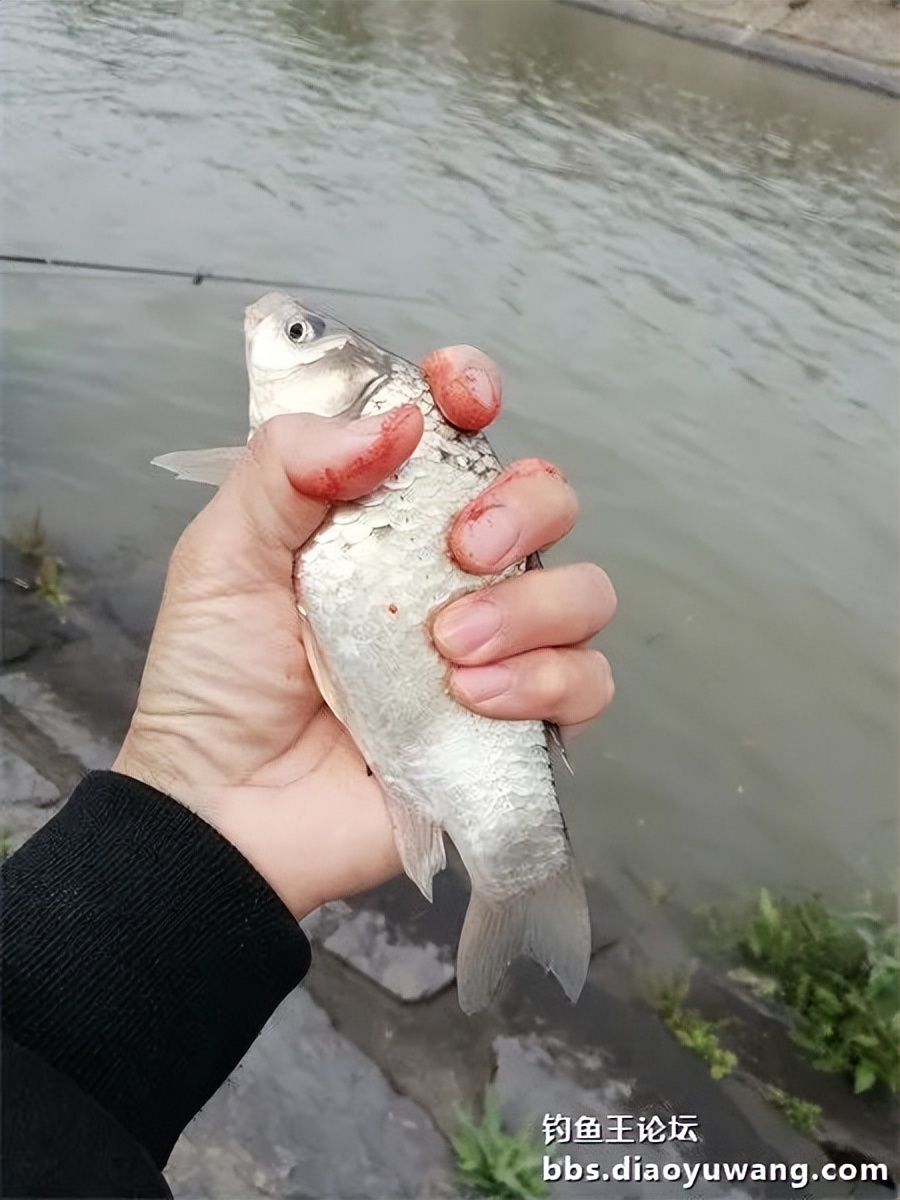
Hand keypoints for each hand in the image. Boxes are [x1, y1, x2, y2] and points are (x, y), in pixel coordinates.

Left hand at [113, 347, 615, 918]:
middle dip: (522, 510)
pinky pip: (588, 685)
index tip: (465, 400)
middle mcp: (451, 574)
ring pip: (585, 592)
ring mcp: (491, 651)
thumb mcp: (225, 552)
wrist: (226, 808)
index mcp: (386, 517)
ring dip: (530, 610)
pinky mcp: (514, 726)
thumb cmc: (215, 680)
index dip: (476, 394)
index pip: (460, 431)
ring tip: (449, 648)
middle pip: (549, 500)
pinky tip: (472, 701)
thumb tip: (397, 419)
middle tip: (460, 551)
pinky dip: (544, 683)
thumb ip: (290, 465)